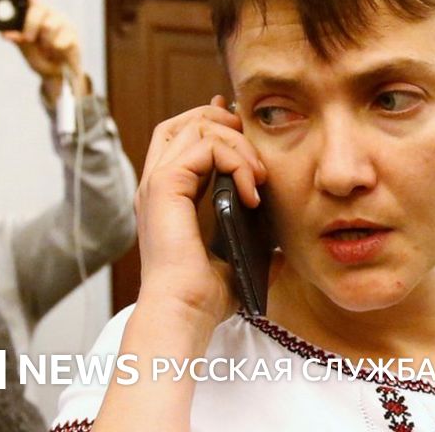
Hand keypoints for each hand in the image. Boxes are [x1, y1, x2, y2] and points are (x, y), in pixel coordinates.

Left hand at [2, 0, 87, 102]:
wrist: (57, 73)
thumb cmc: (39, 56)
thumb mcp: (24, 47)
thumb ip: (16, 38)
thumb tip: (5, 34)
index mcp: (36, 14)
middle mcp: (50, 14)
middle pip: (37, 10)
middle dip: (29, 26)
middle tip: (28, 39)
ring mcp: (64, 22)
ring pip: (48, 26)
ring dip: (44, 42)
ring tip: (47, 48)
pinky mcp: (74, 34)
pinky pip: (59, 40)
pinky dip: (56, 49)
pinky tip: (58, 51)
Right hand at [134, 95, 266, 325]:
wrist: (186, 312)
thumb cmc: (205, 297)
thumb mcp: (236, 261)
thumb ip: (253, 246)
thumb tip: (277, 249)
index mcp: (168, 198)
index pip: (181, 139)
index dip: (212, 123)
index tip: (243, 126)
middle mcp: (156, 185)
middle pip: (183, 122)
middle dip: (223, 121)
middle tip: (254, 147)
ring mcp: (156, 183)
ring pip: (196, 127)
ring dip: (237, 144)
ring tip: (258, 178)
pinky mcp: (164, 186)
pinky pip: (204, 147)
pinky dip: (235, 160)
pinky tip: (252, 190)